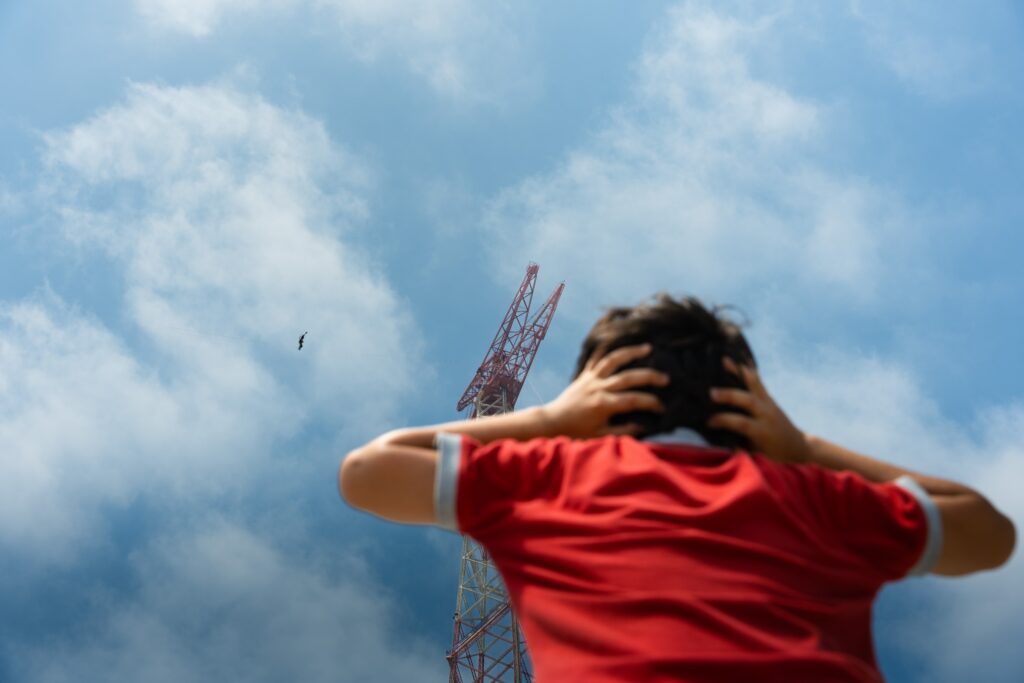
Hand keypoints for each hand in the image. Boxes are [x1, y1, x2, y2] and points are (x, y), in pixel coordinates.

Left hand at [540, 343, 667, 438]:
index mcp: (603, 405)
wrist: (553, 421)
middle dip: (649, 377)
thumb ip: (623, 430)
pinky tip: (618, 341)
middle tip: (666, 378)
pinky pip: (596, 358)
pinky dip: (607, 348)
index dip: (650, 403)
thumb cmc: (577, 431)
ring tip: (647, 348)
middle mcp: (598, 388)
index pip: (633, 401)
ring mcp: (590, 378)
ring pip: (613, 361)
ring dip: (631, 353)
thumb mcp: (601, 435)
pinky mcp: (584, 374)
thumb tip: (644, 426)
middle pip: (628, 378)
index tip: (663, 407)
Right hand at [707, 357, 811, 463]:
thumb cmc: (774, 452)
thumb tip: (718, 437)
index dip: (724, 421)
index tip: (708, 422)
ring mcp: (769, 403)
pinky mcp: (769, 397)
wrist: (798, 445)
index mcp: (763, 431)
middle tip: (711, 393)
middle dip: (730, 396)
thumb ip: (741, 443)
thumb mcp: (757, 452)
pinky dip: (746, 370)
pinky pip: (757, 381)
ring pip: (755, 384)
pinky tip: (737, 359)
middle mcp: (767, 414)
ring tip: (724, 360)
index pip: (742, 423)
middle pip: (749, 401)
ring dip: (739, 372)